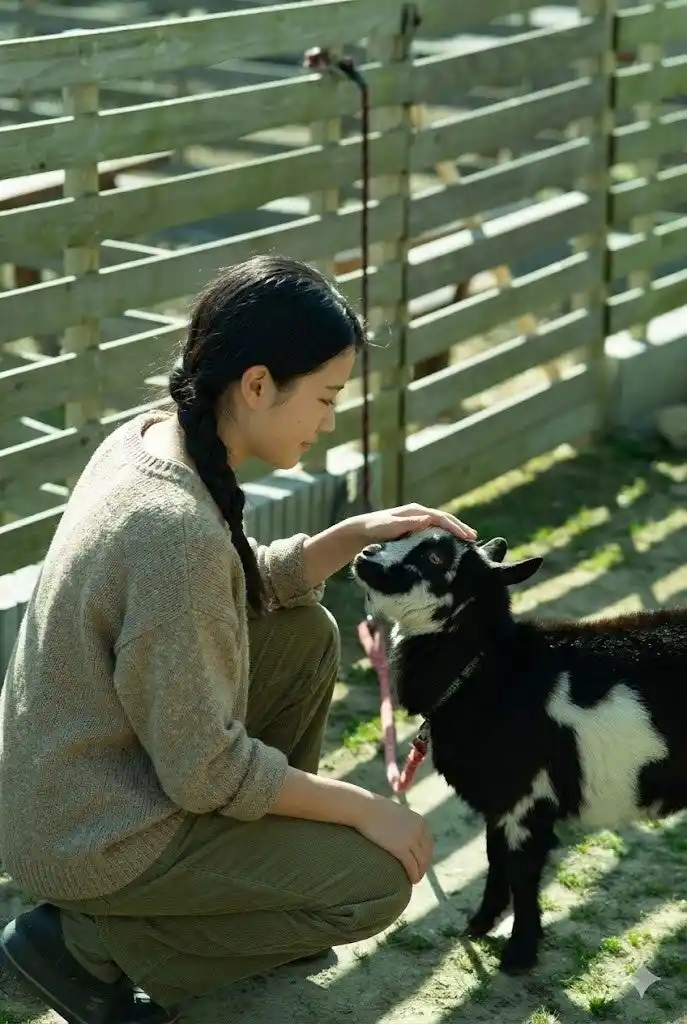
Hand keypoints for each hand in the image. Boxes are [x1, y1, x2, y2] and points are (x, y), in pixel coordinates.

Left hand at [350, 503, 476, 547]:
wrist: (359, 532)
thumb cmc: (373, 529)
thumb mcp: (389, 527)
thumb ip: (407, 524)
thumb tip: (429, 519)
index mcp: (415, 511)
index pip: (441, 518)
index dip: (455, 527)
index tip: (468, 537)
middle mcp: (418, 514)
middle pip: (444, 519)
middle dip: (460, 528)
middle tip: (474, 539)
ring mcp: (416, 522)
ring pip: (441, 525)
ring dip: (454, 532)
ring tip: (467, 542)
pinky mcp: (413, 531)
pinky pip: (433, 532)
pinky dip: (445, 537)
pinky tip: (450, 546)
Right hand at [353, 794, 433, 883]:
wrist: (363, 808)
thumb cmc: (373, 808)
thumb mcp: (395, 813)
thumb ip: (402, 822)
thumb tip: (400, 831)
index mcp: (419, 820)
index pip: (429, 842)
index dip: (426, 854)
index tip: (421, 862)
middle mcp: (418, 829)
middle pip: (427, 853)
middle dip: (424, 865)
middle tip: (418, 873)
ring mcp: (410, 839)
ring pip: (421, 862)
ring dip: (420, 872)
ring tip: (414, 879)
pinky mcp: (400, 848)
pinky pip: (412, 866)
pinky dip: (413, 875)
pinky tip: (411, 880)